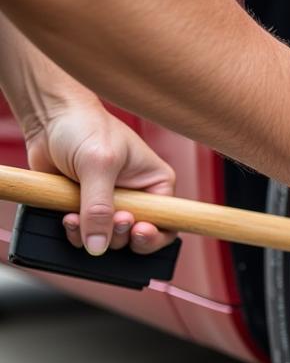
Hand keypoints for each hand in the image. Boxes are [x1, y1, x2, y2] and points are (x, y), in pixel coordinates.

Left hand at [23, 99, 176, 255]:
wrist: (49, 115)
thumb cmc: (84, 126)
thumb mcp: (98, 165)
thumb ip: (99, 208)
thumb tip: (98, 246)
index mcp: (155, 184)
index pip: (168, 223)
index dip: (154, 236)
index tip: (137, 232)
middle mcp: (136, 197)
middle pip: (136, 237)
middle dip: (118, 235)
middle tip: (109, 219)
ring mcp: (109, 204)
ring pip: (108, 239)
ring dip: (91, 234)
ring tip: (76, 217)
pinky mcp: (85, 207)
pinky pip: (84, 233)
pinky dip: (75, 232)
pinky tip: (67, 218)